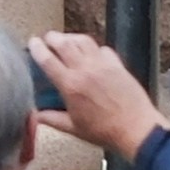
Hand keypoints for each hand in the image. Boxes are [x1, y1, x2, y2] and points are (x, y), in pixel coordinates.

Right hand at [28, 32, 169, 159]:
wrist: (136, 130)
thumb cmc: (105, 132)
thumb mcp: (74, 128)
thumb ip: (52, 119)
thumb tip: (36, 116)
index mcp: (70, 85)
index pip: (47, 59)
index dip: (37, 48)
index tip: (33, 43)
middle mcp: (85, 70)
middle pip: (64, 43)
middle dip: (53, 37)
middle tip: (48, 38)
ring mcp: (103, 66)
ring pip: (83, 41)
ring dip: (72, 38)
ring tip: (68, 40)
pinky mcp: (118, 66)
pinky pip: (104, 49)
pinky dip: (95, 48)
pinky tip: (93, 53)